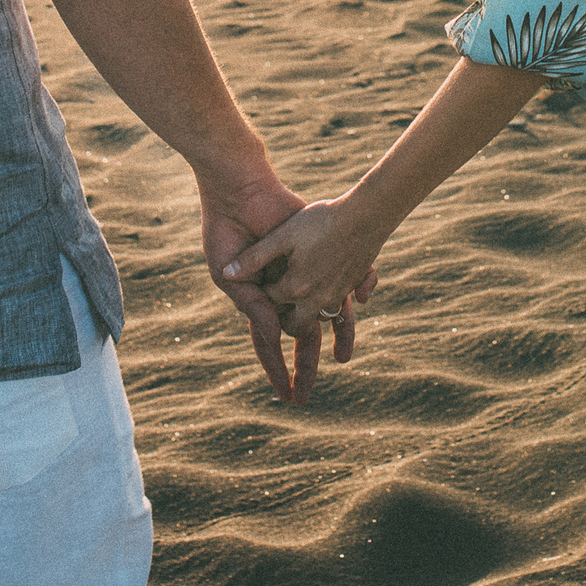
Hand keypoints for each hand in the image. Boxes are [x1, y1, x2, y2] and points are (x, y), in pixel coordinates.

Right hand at [199, 170, 371, 403]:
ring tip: (344, 359)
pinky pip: (344, 276)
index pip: (270, 342)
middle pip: (301, 335)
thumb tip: (273, 335)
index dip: (278, 368)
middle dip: (306, 365)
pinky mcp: (320, 251)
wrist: (240, 190)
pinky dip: (355, 288)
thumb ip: (251, 304)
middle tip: (309, 396)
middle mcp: (284, 289)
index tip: (287, 394)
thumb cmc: (225, 230)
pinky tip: (359, 299)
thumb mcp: (229, 273)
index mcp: (260, 298)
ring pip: (327, 310)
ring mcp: (303, 271)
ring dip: (339, 334)